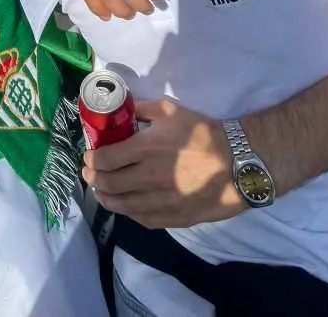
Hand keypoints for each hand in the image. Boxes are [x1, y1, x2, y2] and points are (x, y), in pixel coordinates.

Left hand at [83, 99, 243, 228]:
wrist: (238, 163)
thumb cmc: (204, 134)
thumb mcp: (171, 111)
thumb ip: (142, 110)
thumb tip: (121, 109)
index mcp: (146, 148)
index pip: (106, 159)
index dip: (92, 159)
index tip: (88, 157)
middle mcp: (148, 177)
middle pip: (109, 184)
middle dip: (94, 179)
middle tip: (89, 174)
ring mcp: (160, 201)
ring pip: (122, 205)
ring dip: (106, 198)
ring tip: (101, 192)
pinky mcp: (173, 218)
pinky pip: (142, 219)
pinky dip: (128, 212)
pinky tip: (125, 206)